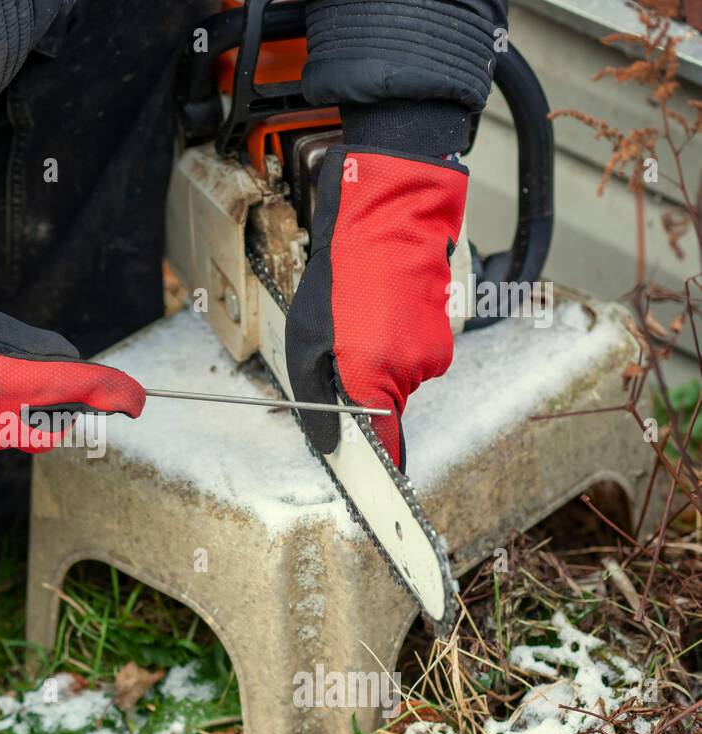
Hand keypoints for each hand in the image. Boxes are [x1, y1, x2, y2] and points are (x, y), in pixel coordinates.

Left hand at [285, 147, 467, 470]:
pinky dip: (394, 347)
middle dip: (363, 395)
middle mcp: (411, 372)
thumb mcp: (308, 343)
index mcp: (375, 377)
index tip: (375, 490)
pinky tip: (379, 317)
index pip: (384, 444)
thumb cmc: (342, 279)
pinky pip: (412, 360)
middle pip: (386, 411)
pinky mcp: (442, 339)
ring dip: (377, 366)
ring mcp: (432, 355)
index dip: (379, 469)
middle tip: (341, 351)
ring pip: (398, 383)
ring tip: (360, 324)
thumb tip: (331, 443)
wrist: (387, 225)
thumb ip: (320, 400)